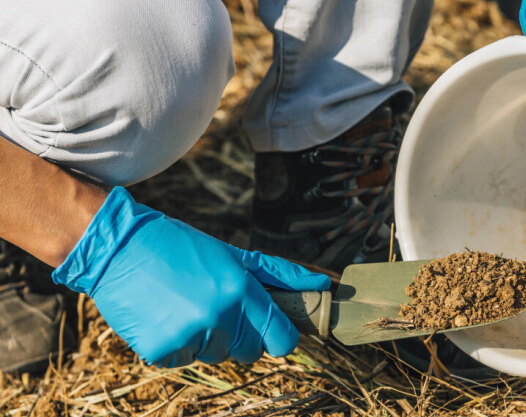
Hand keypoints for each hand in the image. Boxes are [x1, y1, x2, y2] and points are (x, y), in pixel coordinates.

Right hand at [52, 187, 329, 366]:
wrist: (119, 248)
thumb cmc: (182, 247)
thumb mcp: (234, 255)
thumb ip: (281, 274)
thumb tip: (323, 284)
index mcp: (241, 290)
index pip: (282, 340)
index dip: (280, 338)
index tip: (272, 330)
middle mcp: (219, 316)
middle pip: (250, 352)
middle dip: (241, 336)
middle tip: (219, 307)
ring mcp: (189, 336)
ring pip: (215, 356)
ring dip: (206, 338)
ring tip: (186, 306)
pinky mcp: (160, 351)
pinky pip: (183, 360)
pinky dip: (177, 345)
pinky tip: (165, 316)